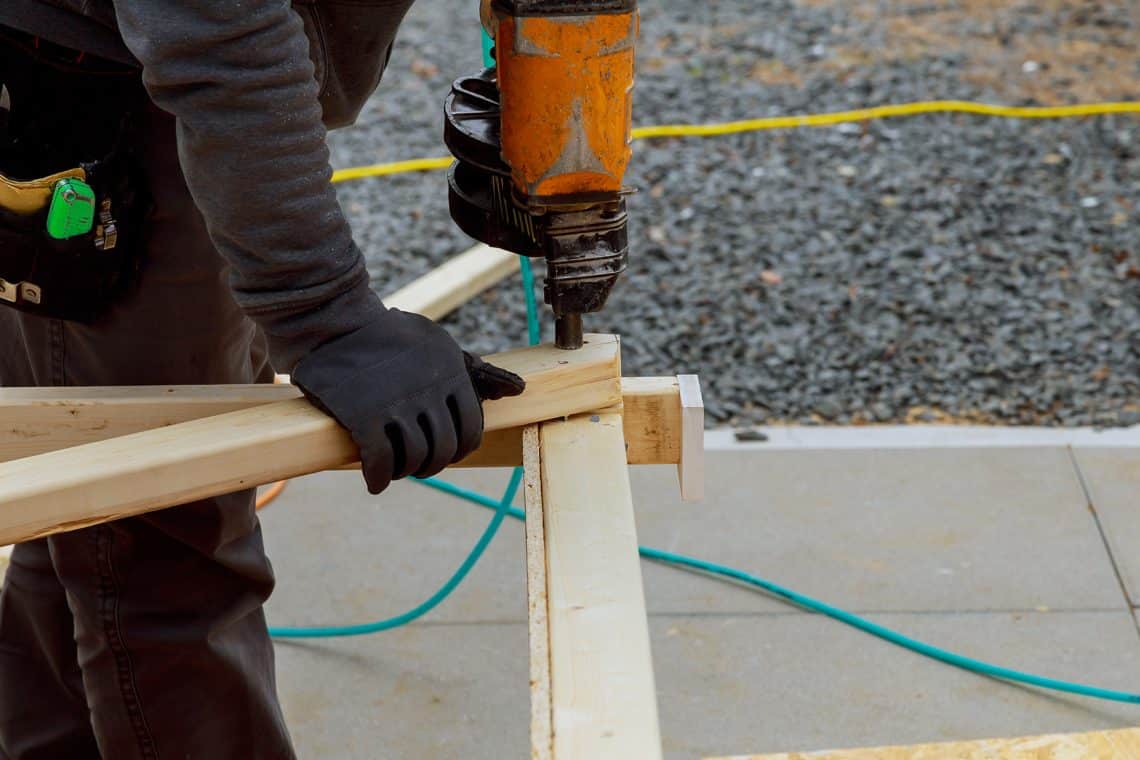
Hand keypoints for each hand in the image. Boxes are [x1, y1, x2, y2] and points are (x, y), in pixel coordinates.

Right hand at [292, 309, 524, 493]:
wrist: (336, 324)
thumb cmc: (390, 336)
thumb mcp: (438, 345)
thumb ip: (474, 371)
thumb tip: (518, 390)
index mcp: (452, 374)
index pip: (471, 431)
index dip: (458, 451)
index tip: (443, 454)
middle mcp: (429, 390)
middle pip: (443, 450)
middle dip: (431, 465)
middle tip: (416, 465)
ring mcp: (396, 403)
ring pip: (415, 458)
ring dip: (405, 471)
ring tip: (395, 469)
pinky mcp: (363, 415)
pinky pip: (380, 461)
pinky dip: (379, 478)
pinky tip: (375, 483)